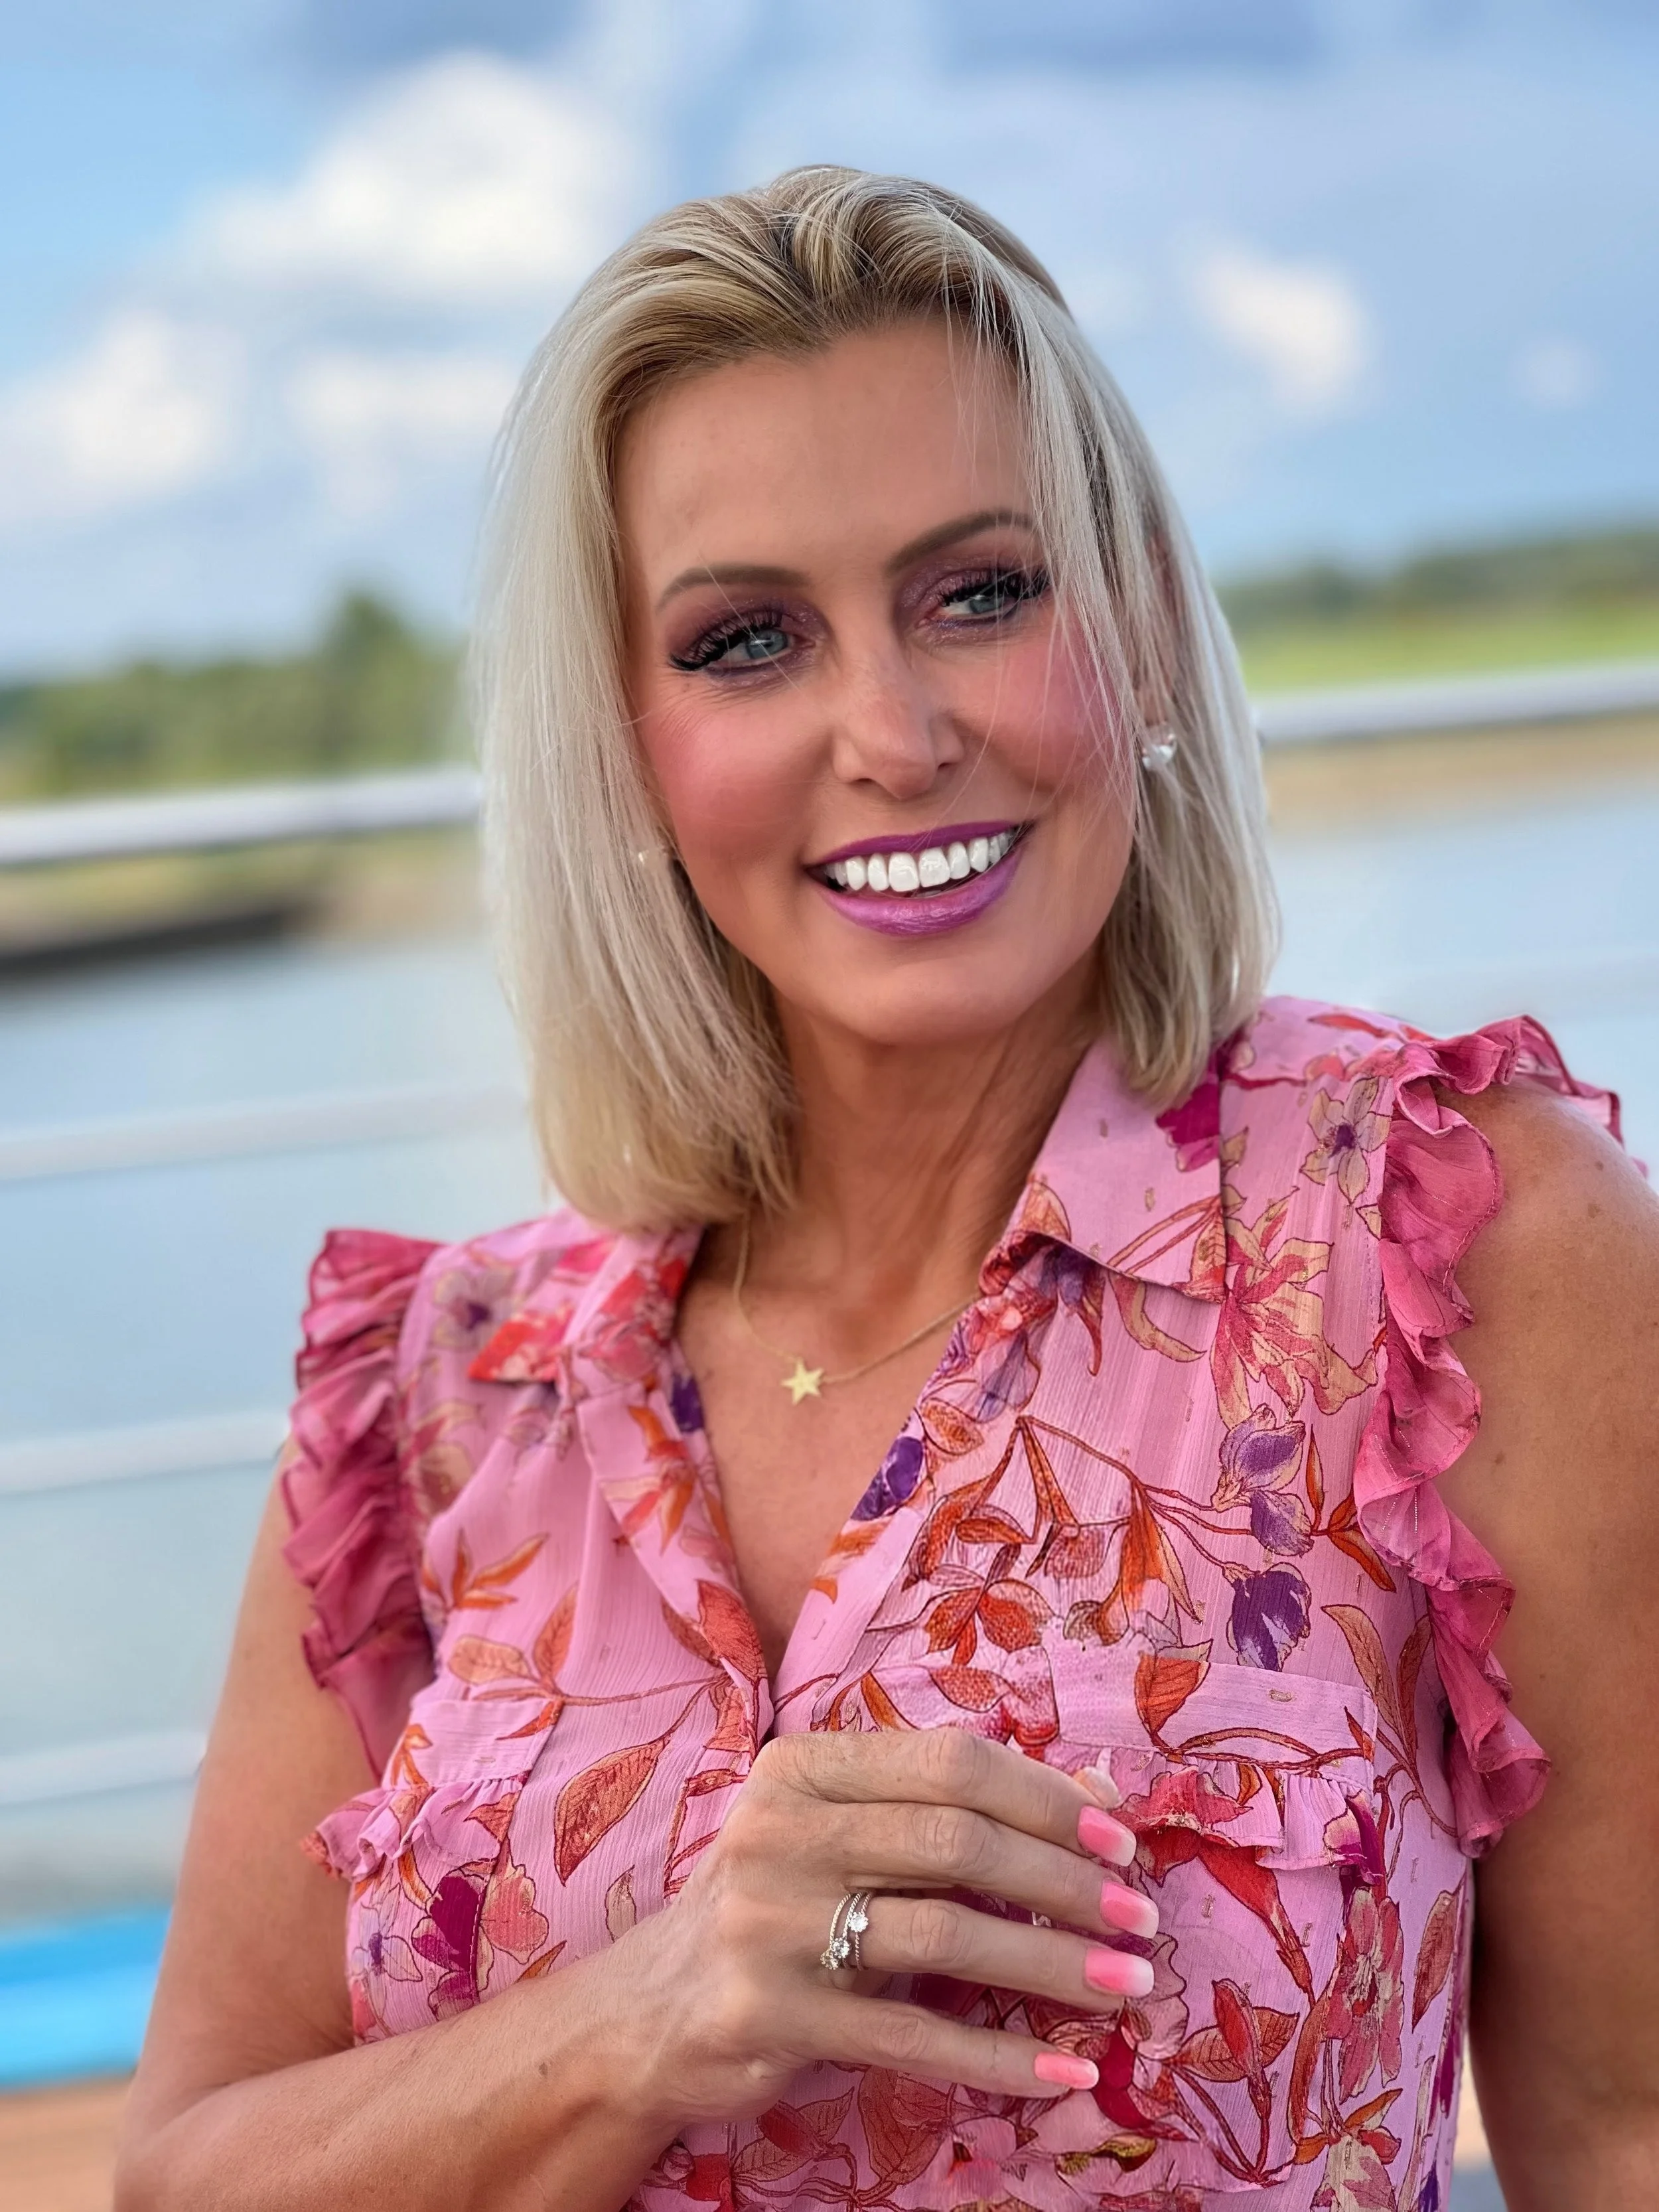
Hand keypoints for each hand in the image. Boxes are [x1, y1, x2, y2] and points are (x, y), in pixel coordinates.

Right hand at [599, 1727, 1157, 2133]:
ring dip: (1052, 1965)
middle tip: (1140, 1920)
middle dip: (1065, 1881)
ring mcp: (770, 1924)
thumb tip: (1100, 1797)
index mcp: (804, 1767)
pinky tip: (1065, 2070)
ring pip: (945, 1933)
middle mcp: (780, 1831)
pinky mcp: (772, 2015)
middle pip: (956, 1840)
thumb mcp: (850, 1837)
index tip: (1122, 1842)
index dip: (1047, 1799)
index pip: (951, 1762)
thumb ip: (953, 1809)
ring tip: (1126, 1987)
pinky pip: (912, 2036)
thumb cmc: (778, 1907)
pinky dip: (999, 2055)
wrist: (654, 2011)